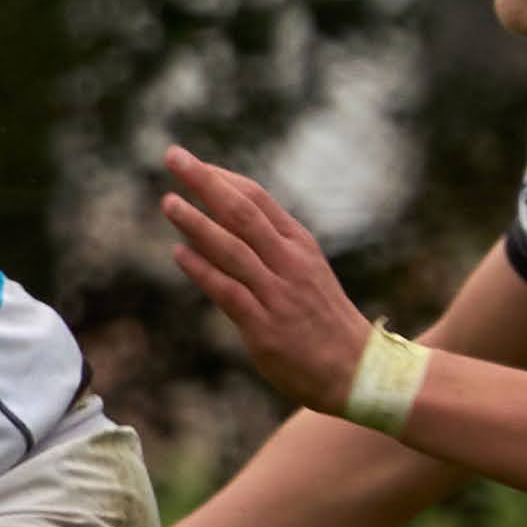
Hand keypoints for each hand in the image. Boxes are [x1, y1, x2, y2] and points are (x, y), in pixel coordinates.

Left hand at [160, 144, 367, 414]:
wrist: (359, 371)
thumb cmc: (323, 319)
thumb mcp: (304, 271)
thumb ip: (268, 248)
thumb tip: (222, 223)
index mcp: (299, 244)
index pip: (257, 198)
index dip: (220, 177)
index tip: (190, 161)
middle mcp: (289, 262)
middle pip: (242, 212)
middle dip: (205, 182)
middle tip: (173, 156)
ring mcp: (278, 293)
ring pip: (233, 248)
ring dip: (197, 223)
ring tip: (168, 201)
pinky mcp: (265, 327)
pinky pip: (229, 292)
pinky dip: (203, 270)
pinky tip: (178, 253)